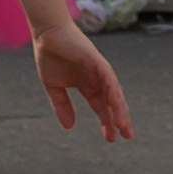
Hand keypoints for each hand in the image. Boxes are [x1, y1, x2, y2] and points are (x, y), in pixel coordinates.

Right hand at [32, 18, 133, 142]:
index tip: (111, 139)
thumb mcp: (54, 87)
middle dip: (119, 119)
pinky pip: (108, 78)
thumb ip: (62, 105)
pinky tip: (116, 103)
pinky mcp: (96, 60)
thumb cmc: (50, 55)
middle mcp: (97, 79)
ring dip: (119, 108)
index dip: (106, 122)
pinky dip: (113, 90)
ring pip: (113, 92)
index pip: (101, 107)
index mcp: (87, 85)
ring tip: (123, 126)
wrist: (46, 34)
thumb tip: (69, 127)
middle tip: (126, 135)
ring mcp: (98, 70)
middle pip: (112, 102)